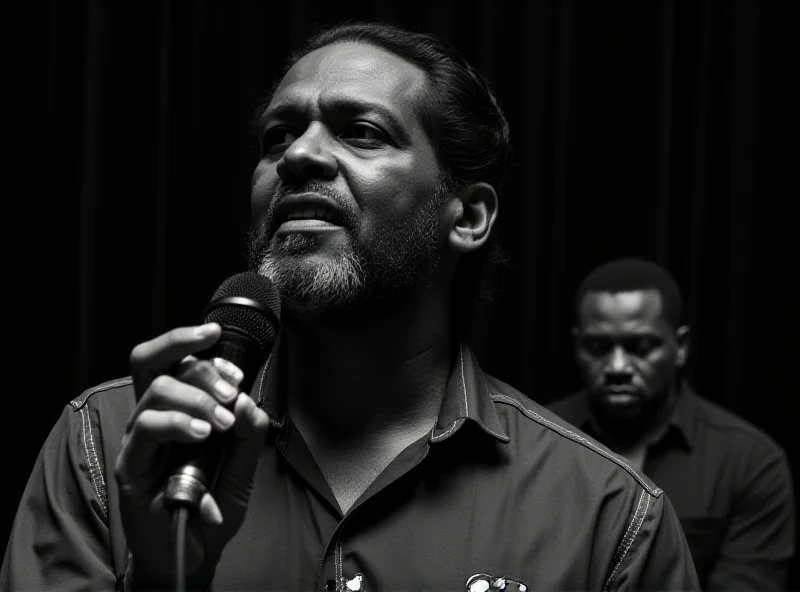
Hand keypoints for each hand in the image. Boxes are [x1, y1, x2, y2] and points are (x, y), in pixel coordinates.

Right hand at [114, 323, 270, 588]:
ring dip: (198, 396)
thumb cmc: (213, 503)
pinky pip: (147, 427)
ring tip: (221, 421)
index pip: (172, 358)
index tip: (226, 349)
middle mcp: (152, 416)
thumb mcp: (242, 463)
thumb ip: (248, 430)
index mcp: (176, 408)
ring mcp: (139, 439)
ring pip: (157, 389)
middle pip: (151, 359)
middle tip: (230, 386)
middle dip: (195, 359)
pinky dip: (179, 422)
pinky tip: (202, 433)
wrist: (196, 549)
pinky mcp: (131, 464)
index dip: (196, 345)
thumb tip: (245, 399)